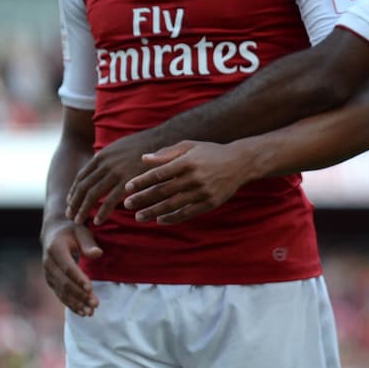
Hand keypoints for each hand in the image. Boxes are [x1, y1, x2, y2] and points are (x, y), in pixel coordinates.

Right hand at [41, 219, 100, 316]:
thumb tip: (97, 254)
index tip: (90, 288)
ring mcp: (48, 273)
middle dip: (79, 295)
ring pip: (61, 291)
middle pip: (64, 283)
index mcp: (56, 249)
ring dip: (75, 303)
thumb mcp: (81, 230)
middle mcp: (48, 263)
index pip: (67, 267)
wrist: (54, 232)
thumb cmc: (72, 230)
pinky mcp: (51, 280)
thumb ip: (88, 243)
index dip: (78, 279)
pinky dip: (70, 304)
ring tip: (90, 312)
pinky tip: (82, 312)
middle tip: (95, 304)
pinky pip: (60, 294)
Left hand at [66, 131, 163, 225]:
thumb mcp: (119, 146)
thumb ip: (107, 157)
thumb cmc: (143, 143)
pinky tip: (98, 221)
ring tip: (79, 220)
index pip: (81, 176)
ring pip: (93, 195)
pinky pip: (111, 200)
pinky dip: (102, 212)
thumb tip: (98, 165)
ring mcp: (116, 173)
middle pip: (84, 187)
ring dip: (83, 209)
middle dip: (74, 203)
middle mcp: (105, 164)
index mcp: (101, 156)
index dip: (74, 191)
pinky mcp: (128, 181)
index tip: (70, 201)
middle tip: (69, 215)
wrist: (161, 139)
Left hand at [123, 140, 251, 224]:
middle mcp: (194, 178)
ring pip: (172, 205)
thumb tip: (143, 159)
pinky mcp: (210, 203)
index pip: (158, 173)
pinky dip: (172, 218)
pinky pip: (187, 214)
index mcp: (188, 162)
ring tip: (139, 217)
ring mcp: (203, 192)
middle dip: (142, 199)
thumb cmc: (211, 153)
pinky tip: (159, 220)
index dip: (141, 181)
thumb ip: (166, 153)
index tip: (127, 188)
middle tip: (127, 204)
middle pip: (162, 191)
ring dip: (153, 212)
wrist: (241, 163)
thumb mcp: (190, 146)